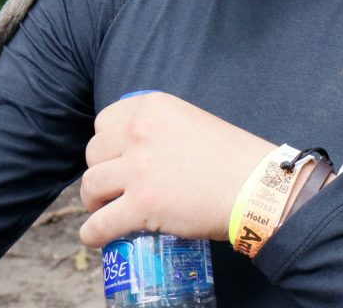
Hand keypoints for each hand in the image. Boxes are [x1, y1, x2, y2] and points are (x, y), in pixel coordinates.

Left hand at [79, 92, 274, 246]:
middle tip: (114, 186)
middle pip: (93, 153)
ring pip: (90, 186)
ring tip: (108, 209)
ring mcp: (139, 168)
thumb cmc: (228, 155)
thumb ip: (159, 125)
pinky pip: (98, 224)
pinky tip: (98, 236)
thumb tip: (131, 146)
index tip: (115, 158)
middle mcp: (140, 131)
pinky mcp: (142, 204)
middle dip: (100, 171)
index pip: (103, 121)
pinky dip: (92, 234)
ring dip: (94, 201)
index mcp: (152, 106)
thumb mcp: (189, 119)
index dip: (106, 144)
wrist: (252, 185)